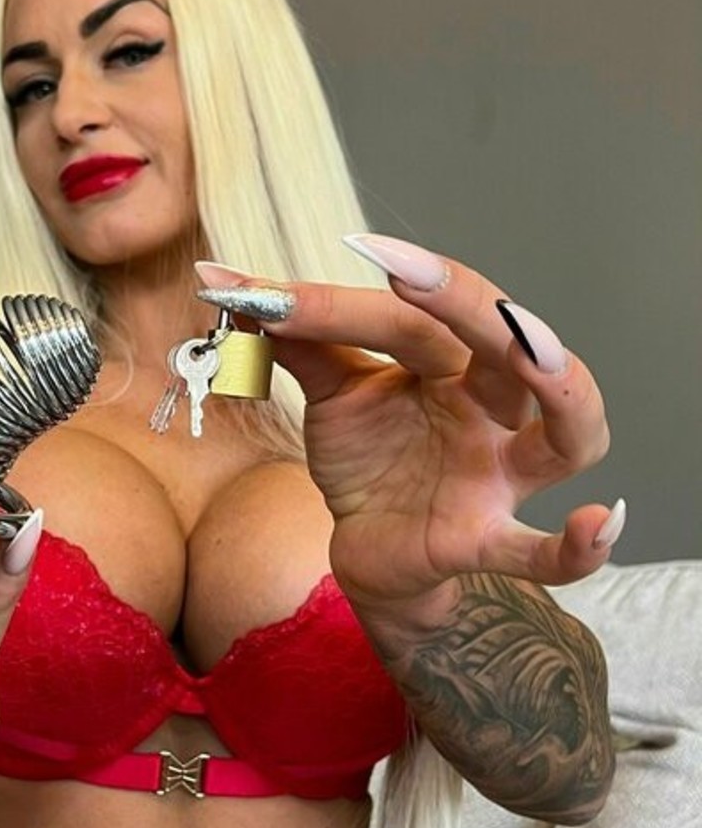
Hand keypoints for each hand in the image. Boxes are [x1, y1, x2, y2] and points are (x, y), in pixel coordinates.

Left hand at [197, 238, 621, 610]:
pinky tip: (602, 523)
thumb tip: (225, 277)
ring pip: (568, 434)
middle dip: (468, 306)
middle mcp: (490, 409)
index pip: (410, 321)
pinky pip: (541, 550)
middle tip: (411, 276)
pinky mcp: (484, 541)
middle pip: (506, 348)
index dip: (347, 303)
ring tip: (540, 358)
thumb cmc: (369, 459)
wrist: (367, 551)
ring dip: (565, 392)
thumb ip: (293, 338)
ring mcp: (497, 474)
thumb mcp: (331, 394)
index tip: (272, 290)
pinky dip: (578, 548)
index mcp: (450, 363)